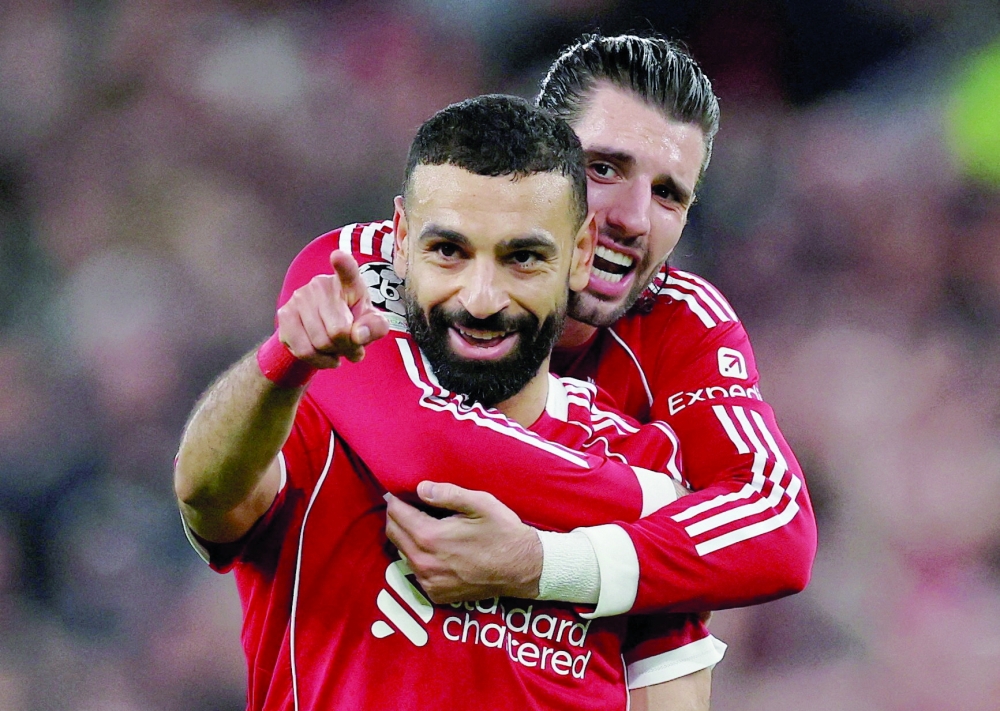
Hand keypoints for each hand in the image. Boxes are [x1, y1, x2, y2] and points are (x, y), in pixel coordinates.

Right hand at [277, 250, 389, 368]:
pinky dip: (318, 360)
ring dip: (332, 354)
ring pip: (320, 343)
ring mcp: (299, 297)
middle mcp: (321, 284)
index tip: (338, 256)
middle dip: (347, 347)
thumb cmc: (354, 322)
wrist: (326, 330)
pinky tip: (324, 354)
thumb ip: (374, 327)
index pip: (347, 271)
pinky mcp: (284, 314)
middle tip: (350, 344)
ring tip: (336, 347)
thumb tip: (358, 335)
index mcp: (348, 282)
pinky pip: (303, 350)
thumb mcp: (372, 324)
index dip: (343, 264)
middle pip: (338, 332)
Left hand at [385, 481, 542, 603]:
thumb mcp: (480, 504)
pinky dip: (418, 556)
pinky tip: (436, 548)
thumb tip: (420, 488)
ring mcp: (428, 582)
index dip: (396, 499)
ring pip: (402, 553)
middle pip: (393, 534)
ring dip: (406, 537)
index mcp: (430, 537)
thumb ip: (447, 494)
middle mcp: (423, 563)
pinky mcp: (436, 594)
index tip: (399, 491)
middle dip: (397, 516)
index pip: (396, 514)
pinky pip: (416, 571)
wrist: (523, 569)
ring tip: (423, 524)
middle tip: (410, 505)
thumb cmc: (503, 533)